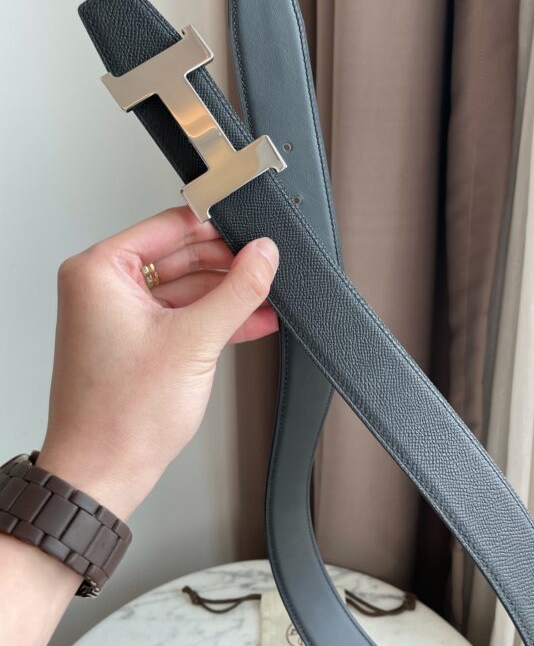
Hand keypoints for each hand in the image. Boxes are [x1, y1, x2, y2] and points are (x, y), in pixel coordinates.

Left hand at [37, 206, 278, 518]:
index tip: (251, 232)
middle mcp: (104, 288)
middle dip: (227, 266)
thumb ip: (237, 290)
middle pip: (180, 256)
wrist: (104, 475)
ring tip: (265, 298)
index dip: (215, 228)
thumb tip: (263, 254)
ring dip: (227, 295)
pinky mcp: (136, 340)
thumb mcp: (194, 341)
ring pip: (186, 287)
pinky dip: (214, 318)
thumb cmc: (119, 417)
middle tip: (264, 269)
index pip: (168, 227)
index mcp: (99, 272)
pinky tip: (250, 320)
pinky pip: (181, 315)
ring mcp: (120, 315)